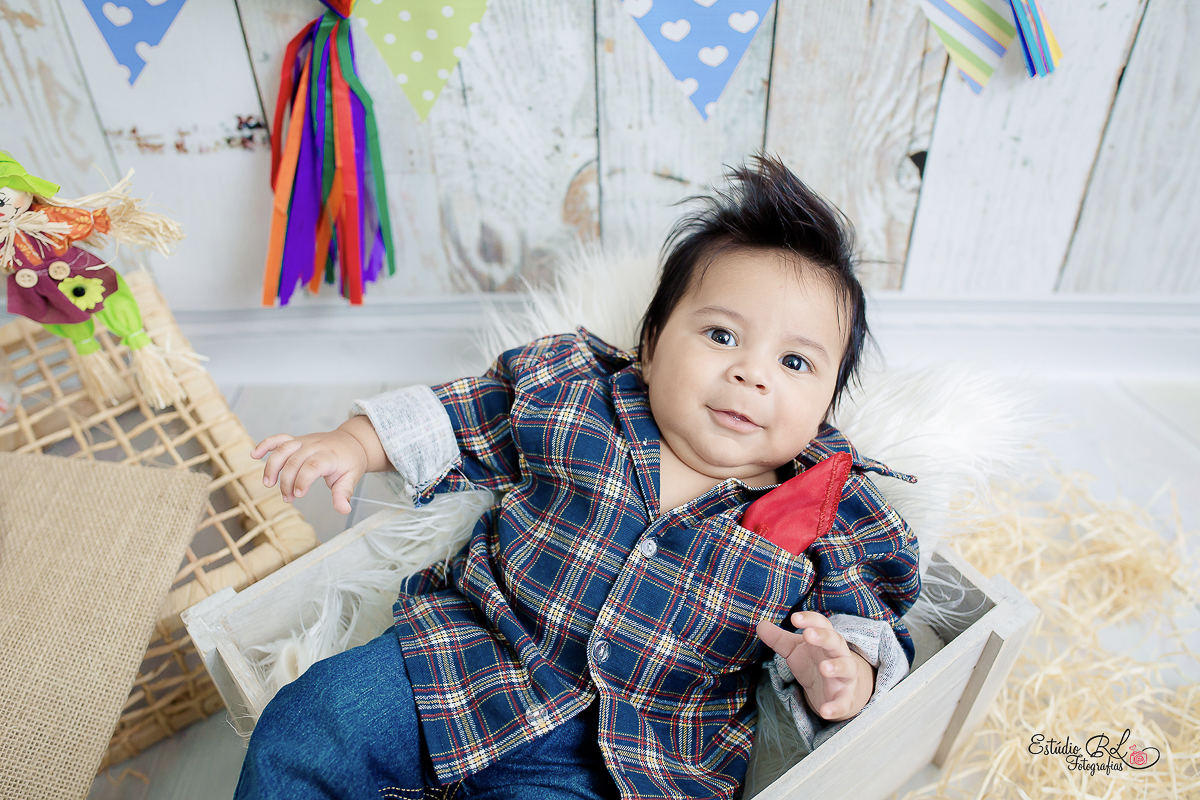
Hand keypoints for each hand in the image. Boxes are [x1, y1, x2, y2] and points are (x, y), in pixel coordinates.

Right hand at [252, 427, 369, 514]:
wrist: (351, 441)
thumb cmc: (349, 462)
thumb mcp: (351, 478)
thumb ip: (344, 494)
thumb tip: (344, 509)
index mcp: (329, 455)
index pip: (312, 466)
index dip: (302, 480)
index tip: (298, 495)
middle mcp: (314, 446)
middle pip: (295, 461)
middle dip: (287, 482)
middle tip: (288, 499)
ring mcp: (304, 441)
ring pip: (283, 449)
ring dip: (272, 466)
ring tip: (268, 484)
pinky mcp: (296, 440)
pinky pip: (278, 439)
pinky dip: (265, 445)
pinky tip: (254, 455)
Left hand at [756, 611, 874, 720]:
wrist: (838, 690)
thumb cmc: (815, 663)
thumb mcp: (795, 651)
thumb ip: (778, 639)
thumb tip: (760, 624)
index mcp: (824, 640)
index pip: (821, 624)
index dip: (810, 620)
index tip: (794, 618)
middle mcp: (838, 654)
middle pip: (835, 641)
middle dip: (823, 637)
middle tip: (808, 635)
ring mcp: (845, 676)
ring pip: (847, 667)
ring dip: (837, 667)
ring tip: (825, 668)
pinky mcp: (846, 698)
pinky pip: (844, 702)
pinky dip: (836, 707)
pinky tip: (825, 712)